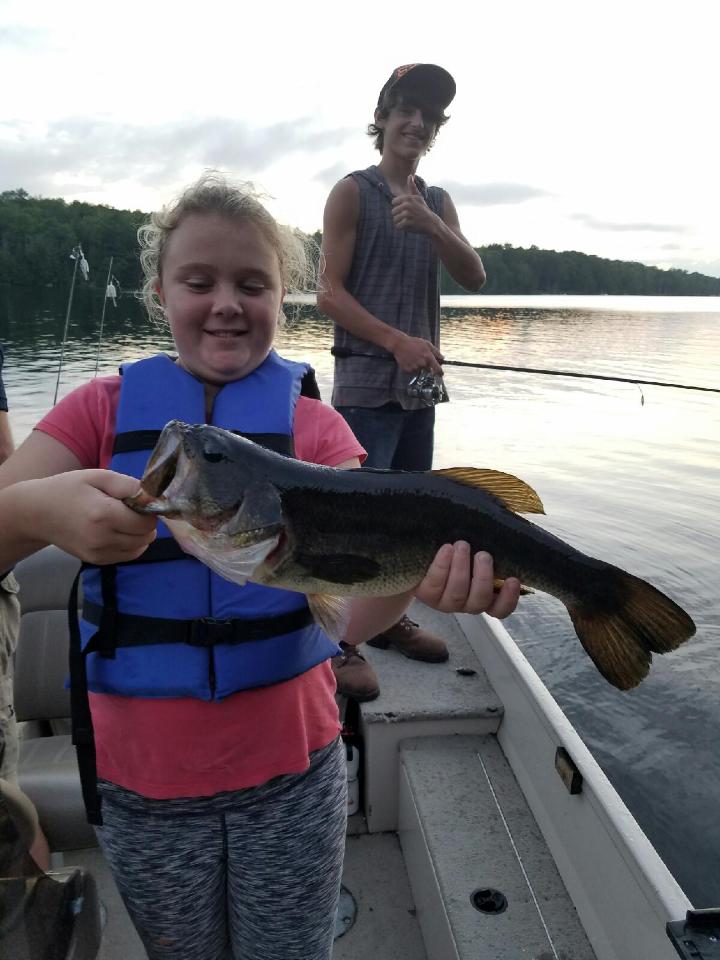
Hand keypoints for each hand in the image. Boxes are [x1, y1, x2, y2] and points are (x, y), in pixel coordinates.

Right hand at [26, 469, 156, 563]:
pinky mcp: (96, 560)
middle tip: (129, 508)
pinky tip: (116, 530)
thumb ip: (128, 485)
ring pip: (140, 547)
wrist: (37, 513)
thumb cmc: (68, 489)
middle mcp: (102, 538)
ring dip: (139, 534)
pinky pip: (128, 555)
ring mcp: (99, 553)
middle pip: (147, 536)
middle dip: (145, 522)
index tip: (137, 500)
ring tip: (121, 519)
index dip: (148, 509)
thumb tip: (153, 496)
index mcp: (104, 515)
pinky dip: (130, 543)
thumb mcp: (97, 476)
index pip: (147, 521)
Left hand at [391, 175, 438, 234]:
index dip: (399, 207)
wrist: (431, 223)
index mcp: (408, 198)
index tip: (406, 209)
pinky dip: (402, 228)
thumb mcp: (418, 197)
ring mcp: (407, 214)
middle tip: (408, 217)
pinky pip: (398, 226)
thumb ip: (412, 187)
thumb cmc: (423, 210)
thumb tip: (409, 175)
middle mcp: (407, 205)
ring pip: (395, 219)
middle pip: (393, 212)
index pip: (393, 202)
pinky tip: (409, 226)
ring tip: (408, 221)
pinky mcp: (408, 223)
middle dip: (399, 216)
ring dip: (400, 222)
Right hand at [392, 333, 443, 374]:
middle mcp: (422, 364)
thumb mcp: (427, 344)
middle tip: (421, 358)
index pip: (437, 369)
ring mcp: (414, 368)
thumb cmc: (414, 343)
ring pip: (420, 370)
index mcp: (428, 357)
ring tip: (414, 358)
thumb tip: (442, 359)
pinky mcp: (408, 370)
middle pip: (428, 370)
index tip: (441, 374)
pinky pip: (412, 371)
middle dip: (427, 366)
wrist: (400, 344)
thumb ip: (436, 352)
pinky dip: (412, 367)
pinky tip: (410, 360)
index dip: (440, 372)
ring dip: (419, 367)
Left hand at [415, 543, 520, 617]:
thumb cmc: (459, 548)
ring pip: (457, 593)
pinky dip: (442, 566)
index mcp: (484, 596)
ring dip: (461, 568)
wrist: (422, 552)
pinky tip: (446, 549)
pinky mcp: (426, 595)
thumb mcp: (478, 545)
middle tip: (483, 555)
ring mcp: (446, 602)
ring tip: (462, 545)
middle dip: (483, 577)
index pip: (500, 609)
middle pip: (480, 600)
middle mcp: (466, 603)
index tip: (513, 579)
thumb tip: (508, 519)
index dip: (508, 598)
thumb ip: (493, 540)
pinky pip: (435, 584)